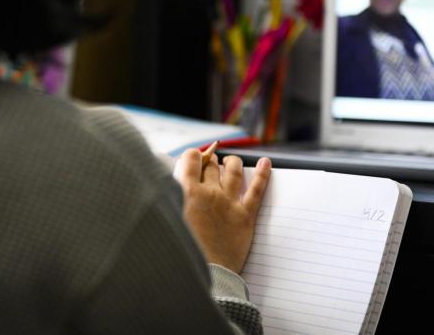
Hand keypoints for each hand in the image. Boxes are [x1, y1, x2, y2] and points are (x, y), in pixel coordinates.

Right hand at [176, 149, 270, 273]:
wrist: (205, 277)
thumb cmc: (181, 252)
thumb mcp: (167, 218)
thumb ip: (168, 199)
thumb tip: (170, 185)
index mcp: (187, 192)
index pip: (190, 158)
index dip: (192, 156)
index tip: (192, 160)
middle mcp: (209, 192)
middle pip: (211, 165)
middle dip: (209, 162)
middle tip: (208, 167)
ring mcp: (229, 202)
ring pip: (233, 170)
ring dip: (231, 163)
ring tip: (229, 162)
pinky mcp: (245, 215)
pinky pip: (257, 189)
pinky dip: (263, 174)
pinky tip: (266, 163)